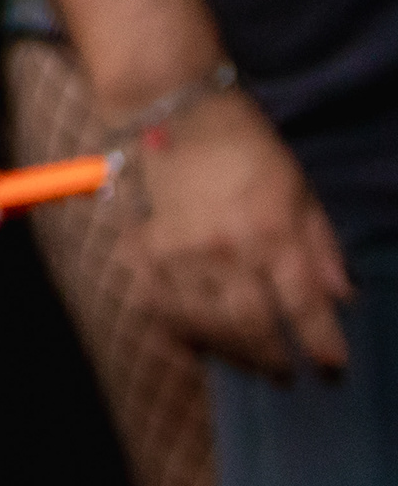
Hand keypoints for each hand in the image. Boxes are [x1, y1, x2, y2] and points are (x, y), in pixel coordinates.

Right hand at [121, 88, 353, 375]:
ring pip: (207, 324)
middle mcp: (225, 249)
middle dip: (274, 358)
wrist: (172, 110)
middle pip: (253, 325)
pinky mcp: (144, 251)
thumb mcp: (299, 189)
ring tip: (249, 361)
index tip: (331, 368)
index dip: (321, 344)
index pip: (303, 305)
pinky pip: (163, 307)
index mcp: (271, 231)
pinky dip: (183, 331)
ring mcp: (179, 253)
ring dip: (232, 352)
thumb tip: (343, 298)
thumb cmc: (246, 146)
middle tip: (287, 374)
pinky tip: (201, 342)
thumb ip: (321, 246)